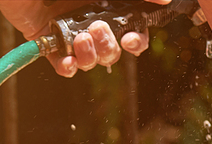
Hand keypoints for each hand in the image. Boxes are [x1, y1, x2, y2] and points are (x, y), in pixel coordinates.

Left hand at [0, 0, 170, 76]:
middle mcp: (90, 19)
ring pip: (90, 61)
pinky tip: (66, 61)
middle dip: (109, 48)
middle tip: (96, 30)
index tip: (132, 40)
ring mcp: (68, 31)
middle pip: (113, 51)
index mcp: (106, 5)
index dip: (137, 41)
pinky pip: (62, 66)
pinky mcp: (46, 40)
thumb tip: (164, 0)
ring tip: (79, 39)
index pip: (132, 31)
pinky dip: (67, 68)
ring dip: (90, 57)